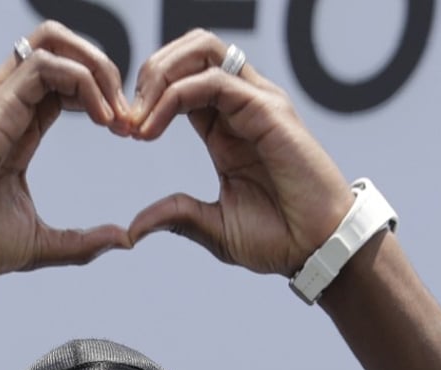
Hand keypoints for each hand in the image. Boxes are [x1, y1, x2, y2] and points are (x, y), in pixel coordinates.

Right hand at [0, 21, 132, 276]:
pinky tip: (101, 118)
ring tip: (116, 113)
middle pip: (62, 47)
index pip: (65, 81)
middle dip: (105, 70)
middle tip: (127, 117)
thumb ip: (84, 241)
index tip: (126, 132)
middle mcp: (7, 102)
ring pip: (54, 41)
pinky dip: (83, 82)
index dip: (102, 96)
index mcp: (19, 125)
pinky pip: (46, 64)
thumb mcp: (43, 243)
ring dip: (97, 69)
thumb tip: (123, 240)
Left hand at [128, 30, 353, 276]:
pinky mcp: (268, 110)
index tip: (123, 131)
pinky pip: (213, 80)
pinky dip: (174, 96)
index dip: (147, 97)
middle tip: (126, 116)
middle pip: (191, 51)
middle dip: (149, 72)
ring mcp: (257, 103)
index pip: (182, 81)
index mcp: (226, 129)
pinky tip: (152, 127)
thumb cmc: (278, 239)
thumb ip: (176, 216)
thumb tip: (132, 228)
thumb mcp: (213, 227)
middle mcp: (242, 106)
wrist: (317, 249)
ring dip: (159, 74)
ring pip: (202, 49)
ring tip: (138, 116)